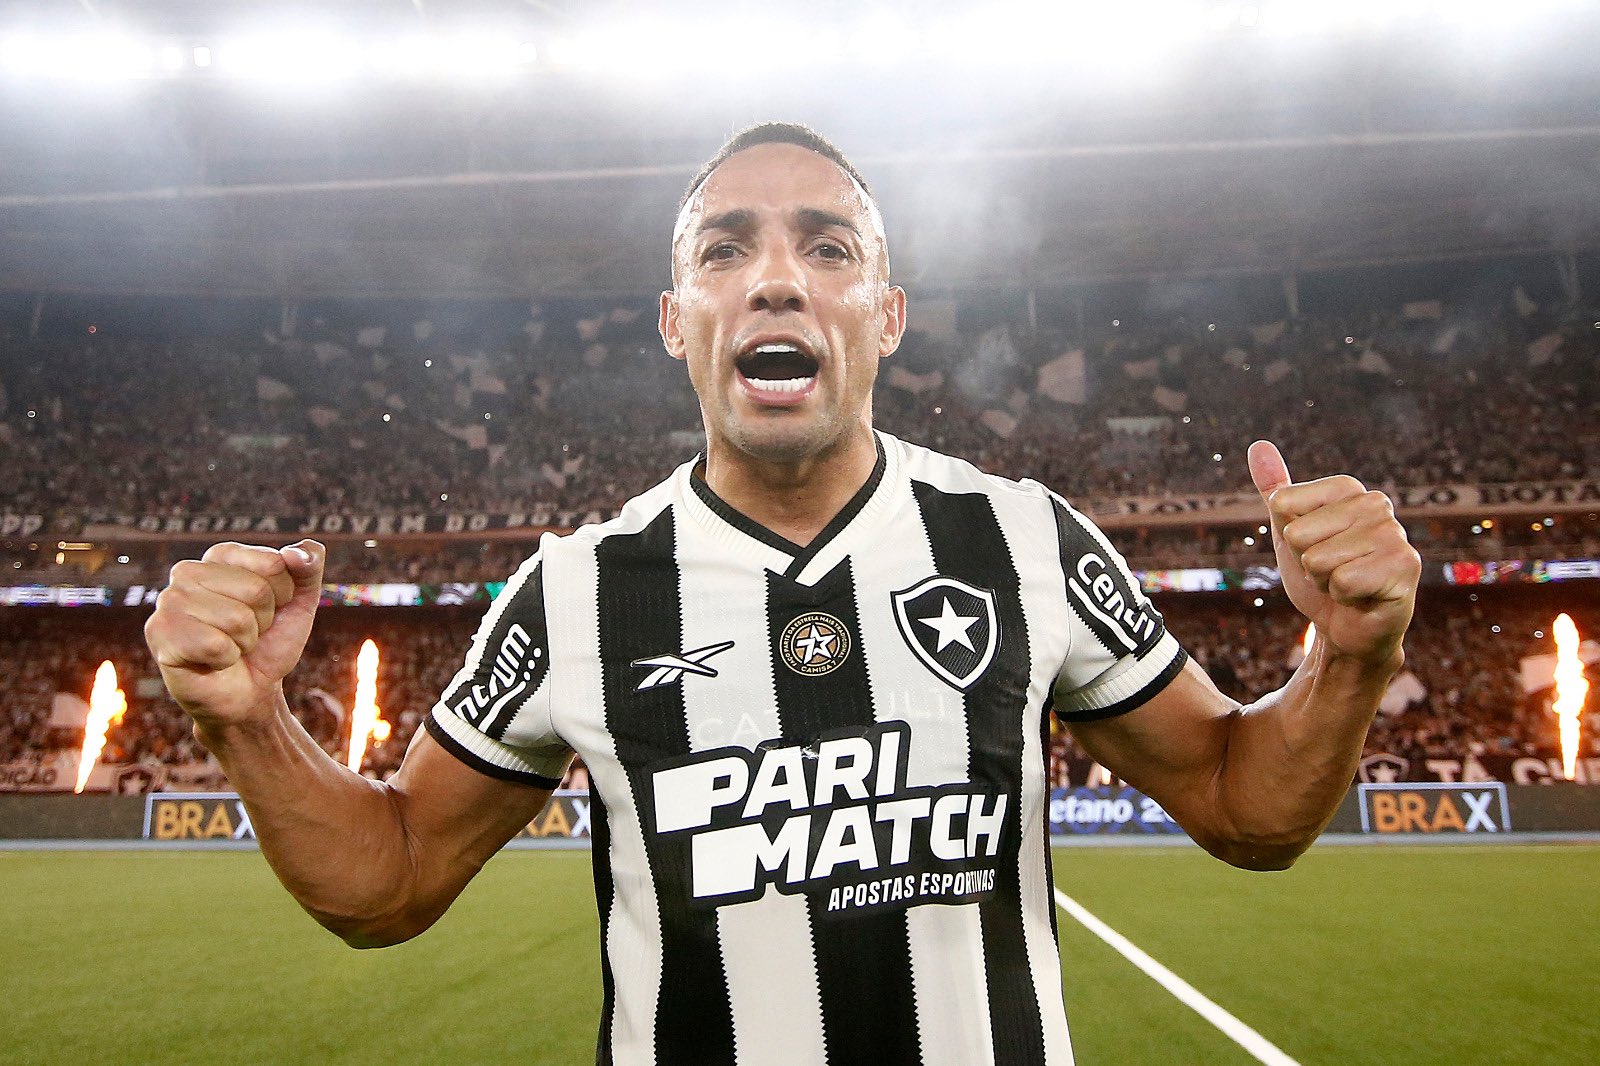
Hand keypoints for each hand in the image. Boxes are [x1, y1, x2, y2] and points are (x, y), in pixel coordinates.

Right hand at [144, 540, 325, 725]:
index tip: (270, 609)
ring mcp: (168, 601)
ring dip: (245, 641)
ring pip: (237, 619)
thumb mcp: (300, 601)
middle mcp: (187, 571)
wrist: (251, 691)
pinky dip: (226, 659)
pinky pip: (216, 645)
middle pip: (256, 591)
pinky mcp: (159, 633)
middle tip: (246, 633)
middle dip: (263, 621)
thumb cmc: (269, 642)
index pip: (273, 564)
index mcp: (220, 555)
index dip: (283, 594)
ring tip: (230, 646)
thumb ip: (308, 566)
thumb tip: (299, 552)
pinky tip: (213, 661)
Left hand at [1248, 442, 1419, 667]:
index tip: (1314, 549)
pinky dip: (1343, 597)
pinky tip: (1362, 597)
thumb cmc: (1320, 575)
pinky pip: (1342, 581)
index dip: (1289, 537)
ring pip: (1318, 559)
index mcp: (1347, 488)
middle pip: (1297, 533)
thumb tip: (1258, 445)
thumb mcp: (1288, 531)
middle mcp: (1376, 503)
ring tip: (1347, 584)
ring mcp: (1394, 533)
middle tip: (1331, 572)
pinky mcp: (1404, 566)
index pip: (1282, 503)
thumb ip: (1275, 489)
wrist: (1345, 626)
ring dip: (1325, 582)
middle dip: (1306, 563)